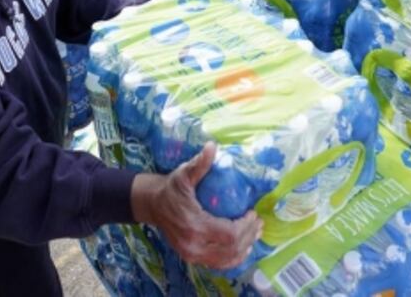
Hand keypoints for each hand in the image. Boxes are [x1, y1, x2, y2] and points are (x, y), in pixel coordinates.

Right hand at [131, 143, 262, 269]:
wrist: (152, 205)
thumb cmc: (170, 188)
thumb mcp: (184, 173)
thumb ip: (199, 163)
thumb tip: (212, 146)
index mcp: (194, 225)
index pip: (229, 234)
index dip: (246, 226)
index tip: (253, 213)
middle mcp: (193, 245)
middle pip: (232, 248)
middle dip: (249, 235)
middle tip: (258, 222)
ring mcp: (192, 255)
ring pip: (227, 259)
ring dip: (245, 247)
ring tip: (255, 233)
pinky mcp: (192, 258)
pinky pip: (218, 264)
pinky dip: (233, 257)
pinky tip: (243, 248)